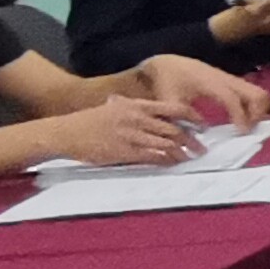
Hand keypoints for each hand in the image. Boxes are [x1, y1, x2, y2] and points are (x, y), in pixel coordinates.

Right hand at [49, 92, 201, 167]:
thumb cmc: (89, 121)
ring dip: (181, 152)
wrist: (65, 132)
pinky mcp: (124, 152)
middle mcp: (136, 118)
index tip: (203, 125)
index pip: (173, 108)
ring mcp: (131, 135)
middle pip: (174, 128)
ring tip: (191, 158)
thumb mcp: (113, 107)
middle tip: (202, 148)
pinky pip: (152, 157)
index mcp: (135, 105)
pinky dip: (166, 160)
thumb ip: (133, 107)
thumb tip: (150, 110)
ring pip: (166, 144)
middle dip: (191, 139)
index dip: (192, 117)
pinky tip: (173, 163)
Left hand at [137, 54, 269, 127]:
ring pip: (260, 93)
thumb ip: (183, 118)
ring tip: (246, 126)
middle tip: (247, 131)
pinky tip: (242, 119)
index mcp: (210, 83)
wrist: (167, 63)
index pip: (232, 99)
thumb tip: (201, 135)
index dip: (240, 116)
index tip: (242, 132)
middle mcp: (226, 79)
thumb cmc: (167, 81)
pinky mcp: (233, 82)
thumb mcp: (169, 101)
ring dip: (259, 111)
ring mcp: (232, 80)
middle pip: (257, 94)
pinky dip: (254, 107)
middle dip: (258, 114)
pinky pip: (253, 94)